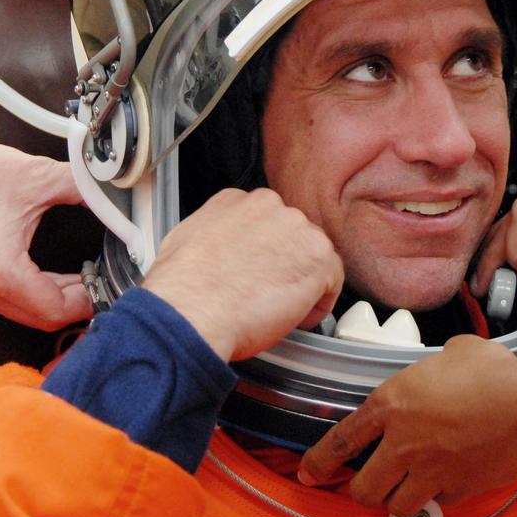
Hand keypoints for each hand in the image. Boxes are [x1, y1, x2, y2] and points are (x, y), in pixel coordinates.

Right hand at [0, 91, 91, 329]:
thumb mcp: (39, 177)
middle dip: (76, 303)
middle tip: (101, 280)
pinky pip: (8, 302)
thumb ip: (85, 189)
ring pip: (25, 314)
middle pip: (41, 319)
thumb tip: (114, 195)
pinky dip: (34, 295)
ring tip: (83, 277)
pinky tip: (55, 277)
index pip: (56, 310)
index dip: (89, 299)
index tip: (108, 283)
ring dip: (55, 301)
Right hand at [142, 188, 342, 360]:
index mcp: (236, 200)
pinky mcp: (317, 256)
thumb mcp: (185, 243)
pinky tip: (293, 315)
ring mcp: (297, 228)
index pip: (267, 221)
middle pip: (293, 236)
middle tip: (268, 293)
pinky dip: (317, 303)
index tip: (260, 270)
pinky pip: (332, 281)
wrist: (192, 312)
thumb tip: (220, 252)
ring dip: (302, 282)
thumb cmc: (184, 291)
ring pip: (313, 256)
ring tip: (276, 307)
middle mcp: (270, 206)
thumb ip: (215, 236)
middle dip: (285, 264)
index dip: (266, 252)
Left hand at [298, 335, 516, 515]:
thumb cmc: (494, 373)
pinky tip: (446, 482)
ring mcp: (430, 471)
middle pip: (363, 487)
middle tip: (366, 484)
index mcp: (392, 403)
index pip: (343, 438)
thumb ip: (438, 363)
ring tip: (404, 489)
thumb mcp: (457, 351)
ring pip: (397, 504)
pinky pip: (438, 501)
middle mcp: (403, 443)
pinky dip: (438, 496)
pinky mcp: (458, 488)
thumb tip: (448, 363)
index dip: (320, 460)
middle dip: (360, 489)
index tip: (309, 471)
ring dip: (397, 499)